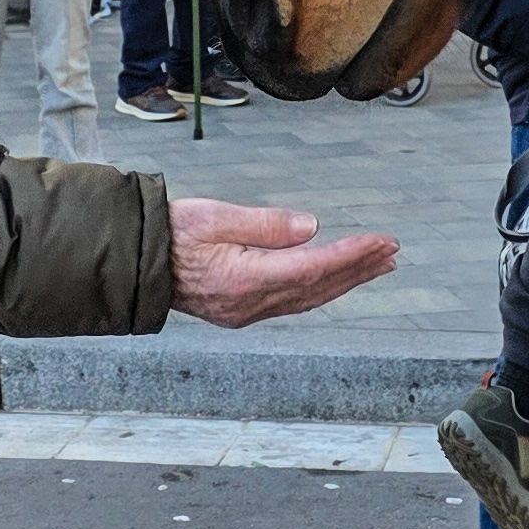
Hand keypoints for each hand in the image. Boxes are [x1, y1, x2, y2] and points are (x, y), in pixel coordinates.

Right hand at [168, 194, 396, 325]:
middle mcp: (250, 303)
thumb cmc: (171, 233)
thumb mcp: (214, 216)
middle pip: (318, 288)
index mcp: (243, 279)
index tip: (381, 242)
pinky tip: (338, 278)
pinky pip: (294, 301)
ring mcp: (246, 312)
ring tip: (378, 265)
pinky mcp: (242, 310)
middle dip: (358, 270)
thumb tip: (312, 229)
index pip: (311, 268)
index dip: (350, 257)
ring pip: (310, 298)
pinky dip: (323, 288)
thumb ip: (265, 224)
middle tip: (392, 252)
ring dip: (346, 280)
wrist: (136, 261)